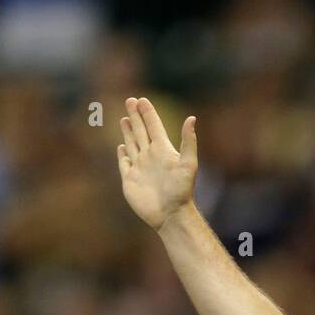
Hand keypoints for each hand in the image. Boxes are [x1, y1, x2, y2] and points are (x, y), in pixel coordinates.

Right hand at [117, 97, 197, 231]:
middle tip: (130, 100)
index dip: (148, 113)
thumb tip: (192, 118)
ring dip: (128, 131)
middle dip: (136, 116)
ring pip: (132, 144)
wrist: (170, 215)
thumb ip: (188, 142)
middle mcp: (151, 157)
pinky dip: (123, 154)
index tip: (141, 99)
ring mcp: (140, 167)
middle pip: (141, 131)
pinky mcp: (130, 179)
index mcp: (163, 151)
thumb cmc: (181, 191)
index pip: (154, 126)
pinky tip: (122, 147)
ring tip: (125, 119)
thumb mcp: (188, 164)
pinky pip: (125, 162)